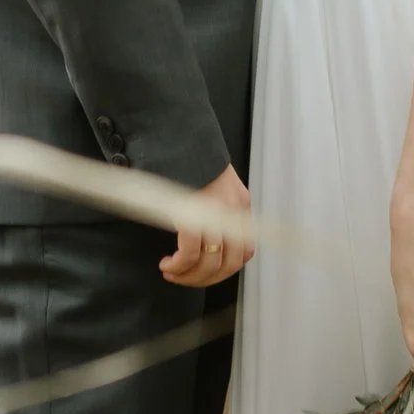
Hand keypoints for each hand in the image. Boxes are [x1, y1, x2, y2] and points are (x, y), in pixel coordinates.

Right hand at [160, 167, 253, 286]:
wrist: (177, 135)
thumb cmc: (189, 160)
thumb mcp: (213, 184)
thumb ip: (215, 208)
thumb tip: (206, 241)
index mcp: (240, 205)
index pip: (245, 251)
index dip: (226, 269)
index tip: (205, 273)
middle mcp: (232, 211)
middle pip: (229, 263)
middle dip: (204, 278)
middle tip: (183, 278)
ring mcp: (214, 212)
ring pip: (210, 263)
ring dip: (189, 276)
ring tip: (171, 272)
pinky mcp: (193, 212)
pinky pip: (190, 252)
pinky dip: (179, 265)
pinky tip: (168, 264)